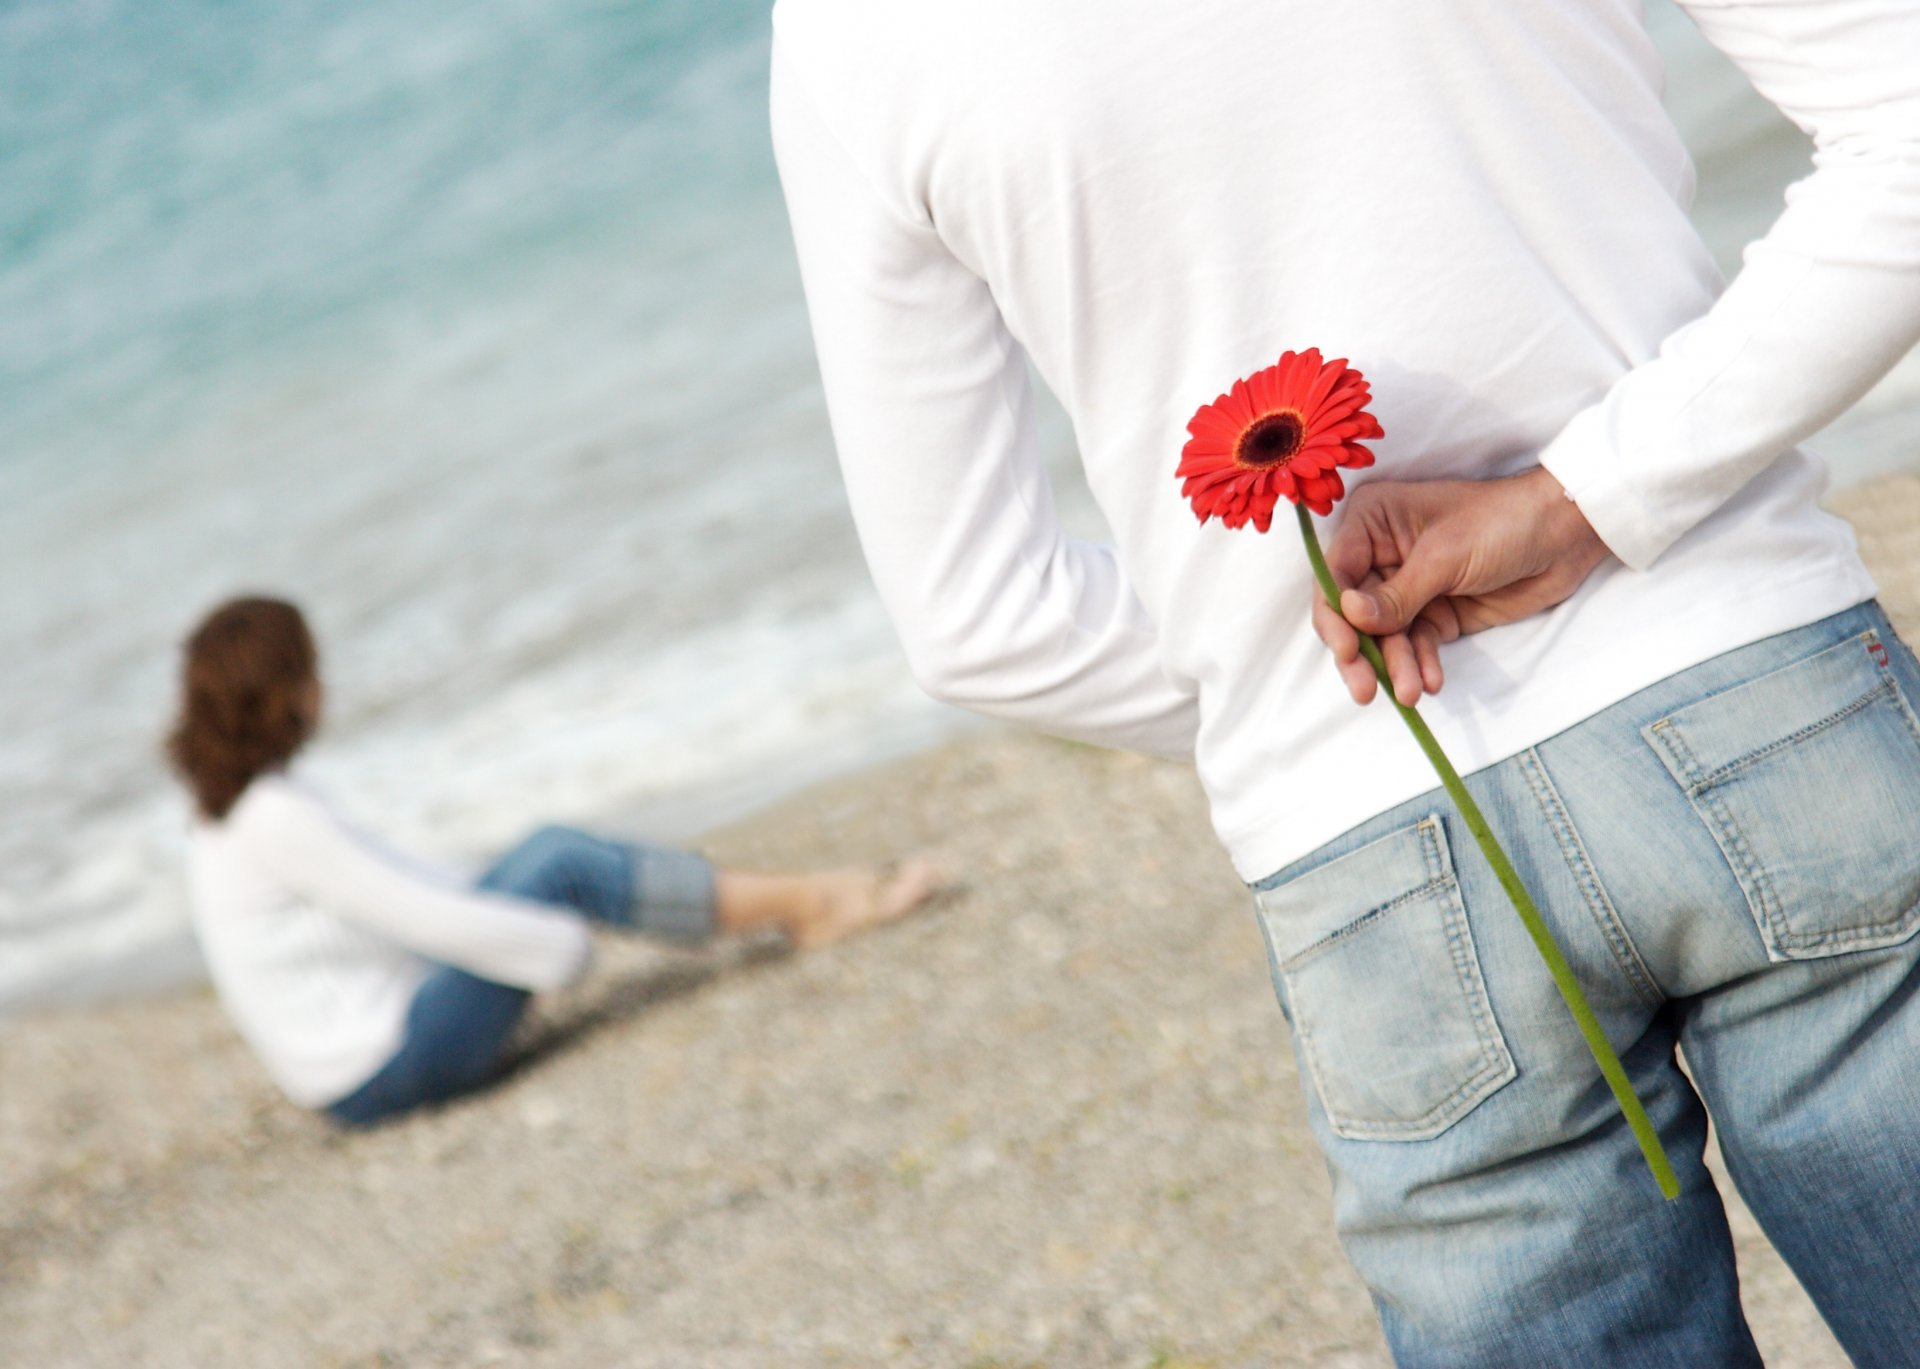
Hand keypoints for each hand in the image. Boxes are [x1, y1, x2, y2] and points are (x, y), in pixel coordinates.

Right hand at [1310, 467, 1610, 705]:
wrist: (1565, 533)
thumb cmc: (1502, 522)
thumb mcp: (1445, 557)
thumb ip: (1396, 595)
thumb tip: (1349, 617)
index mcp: (1373, 522)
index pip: (1335, 574)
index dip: (1335, 616)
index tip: (1346, 650)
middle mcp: (1381, 555)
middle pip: (1352, 613)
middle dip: (1361, 652)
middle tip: (1365, 690)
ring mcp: (1408, 587)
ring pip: (1385, 636)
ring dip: (1395, 666)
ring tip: (1411, 693)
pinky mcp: (1436, 613)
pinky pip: (1417, 645)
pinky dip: (1422, 664)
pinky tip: (1431, 682)